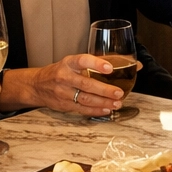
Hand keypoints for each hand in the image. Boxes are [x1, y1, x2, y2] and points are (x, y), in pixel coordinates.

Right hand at [0, 55, 128, 117]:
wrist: (37, 85)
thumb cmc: (61, 71)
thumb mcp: (73, 62)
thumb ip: (99, 63)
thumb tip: (134, 64)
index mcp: (68, 63)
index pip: (82, 60)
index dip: (96, 64)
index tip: (109, 67)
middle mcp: (64, 77)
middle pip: (85, 84)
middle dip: (104, 90)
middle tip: (118, 92)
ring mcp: (63, 92)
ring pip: (85, 99)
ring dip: (103, 102)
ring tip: (117, 103)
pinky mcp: (64, 105)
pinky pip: (82, 109)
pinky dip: (96, 110)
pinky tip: (107, 109)